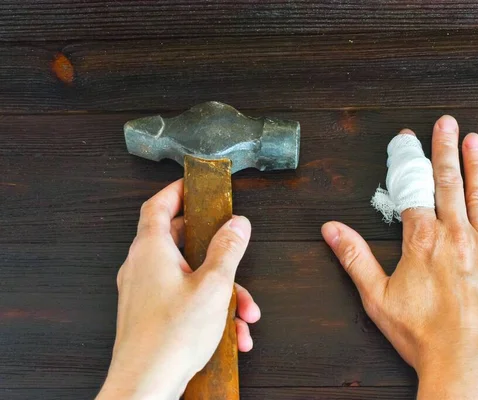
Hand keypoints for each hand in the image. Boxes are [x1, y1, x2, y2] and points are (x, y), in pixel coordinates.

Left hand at [97, 179, 259, 399]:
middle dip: (216, 251)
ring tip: (244, 313)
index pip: (158, 205)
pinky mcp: (151, 314)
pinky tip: (232, 333)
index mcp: (152, 250)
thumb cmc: (171, 336)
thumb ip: (228, 249)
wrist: (145, 387)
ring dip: (221, 291)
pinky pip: (184, 300)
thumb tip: (237, 224)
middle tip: (234, 247)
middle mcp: (143, 267)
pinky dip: (209, 310)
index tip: (196, 185)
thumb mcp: (213, 285)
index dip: (177, 191)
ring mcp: (145, 292)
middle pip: (180, 240)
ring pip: (189, 277)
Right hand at [322, 116, 477, 398]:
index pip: (413, 190)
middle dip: (445, 149)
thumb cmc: (424, 336)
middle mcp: (456, 236)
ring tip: (472, 138)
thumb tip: (331, 228)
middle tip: (446, 123)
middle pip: (448, 182)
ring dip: (475, 163)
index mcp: (422, 242)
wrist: (469, 366)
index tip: (407, 140)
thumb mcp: (378, 298)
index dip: (409, 162)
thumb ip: (354, 257)